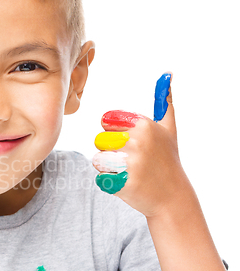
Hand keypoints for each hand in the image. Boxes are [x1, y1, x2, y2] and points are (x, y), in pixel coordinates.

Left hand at [92, 73, 190, 217]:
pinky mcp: (123, 184)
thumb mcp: (169, 129)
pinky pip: (100, 178)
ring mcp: (130, 164)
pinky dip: (110, 182)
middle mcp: (137, 142)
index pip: (106, 121)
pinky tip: (128, 183)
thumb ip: (164, 102)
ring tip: (129, 171)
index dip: (114, 132)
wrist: (173, 197)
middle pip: (99, 140)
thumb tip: (167, 74)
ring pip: (97, 159)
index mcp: (143, 125)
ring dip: (109, 167)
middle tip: (130, 159)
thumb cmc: (167, 160)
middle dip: (110, 150)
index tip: (129, 142)